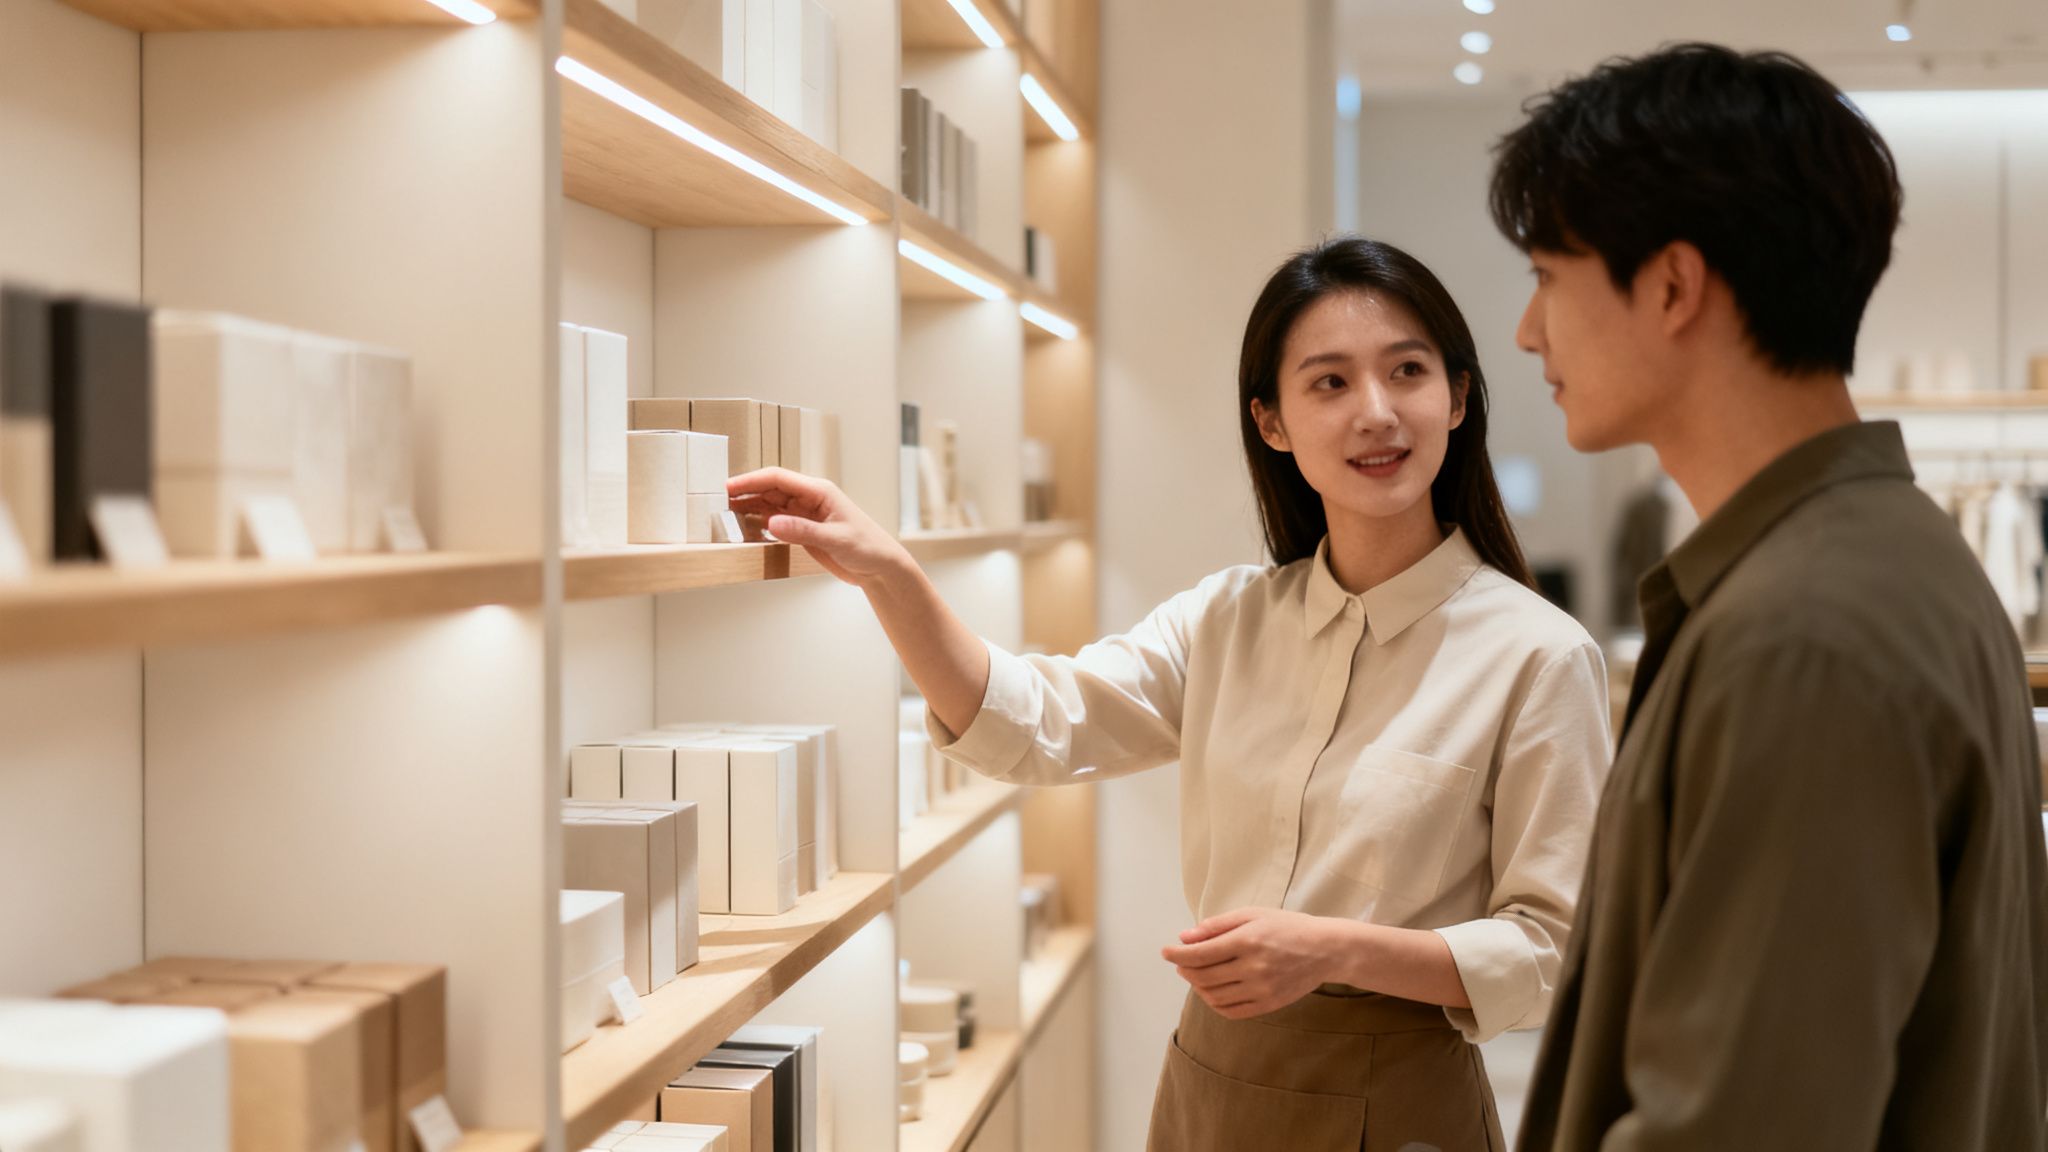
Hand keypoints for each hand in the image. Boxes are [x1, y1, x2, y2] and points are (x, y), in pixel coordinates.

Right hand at [727, 469, 911, 587]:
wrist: (881, 567)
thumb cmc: (867, 547)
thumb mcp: (835, 539)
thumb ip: (803, 531)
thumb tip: (771, 522)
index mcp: (819, 491)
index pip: (778, 479)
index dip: (752, 480)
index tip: (728, 487)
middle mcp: (809, 499)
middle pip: (770, 490)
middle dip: (745, 493)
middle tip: (718, 501)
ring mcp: (805, 515)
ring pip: (770, 506)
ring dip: (749, 508)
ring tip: (725, 513)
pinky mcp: (804, 530)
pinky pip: (776, 523)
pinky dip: (759, 524)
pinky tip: (744, 528)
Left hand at [1159, 907, 1336, 1019]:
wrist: (1325, 950)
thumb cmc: (1287, 927)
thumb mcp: (1252, 915)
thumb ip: (1217, 926)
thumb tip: (1185, 937)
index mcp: (1247, 941)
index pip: (1200, 954)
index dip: (1177, 954)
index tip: (1165, 952)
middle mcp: (1253, 968)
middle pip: (1203, 976)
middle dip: (1185, 969)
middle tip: (1180, 962)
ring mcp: (1261, 990)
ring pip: (1214, 996)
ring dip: (1197, 986)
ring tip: (1196, 974)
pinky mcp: (1268, 1005)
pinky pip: (1231, 1011)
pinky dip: (1214, 1002)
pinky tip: (1212, 991)